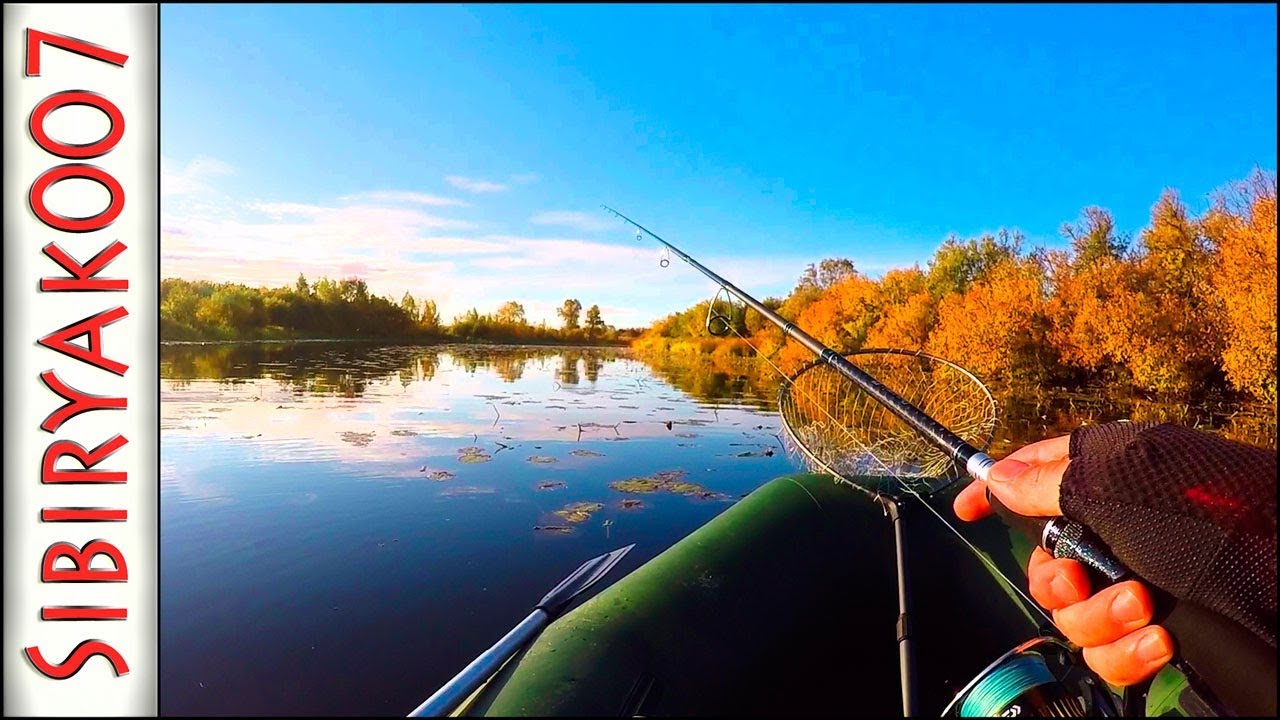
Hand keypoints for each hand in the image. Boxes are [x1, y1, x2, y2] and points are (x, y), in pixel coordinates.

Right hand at [952, 434, 1174, 685]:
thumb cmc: (1212, 516)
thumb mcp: (1121, 480)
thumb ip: (1050, 480)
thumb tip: (998, 477)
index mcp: (1105, 483)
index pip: (1033, 479)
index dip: (995, 491)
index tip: (966, 506)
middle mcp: (1117, 535)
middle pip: (1043, 563)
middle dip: (1056, 580)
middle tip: (1083, 578)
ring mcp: (1137, 588)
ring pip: (1070, 616)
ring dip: (1097, 619)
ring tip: (1143, 609)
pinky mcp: (1158, 635)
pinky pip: (1108, 656)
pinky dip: (1125, 653)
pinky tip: (1158, 640)